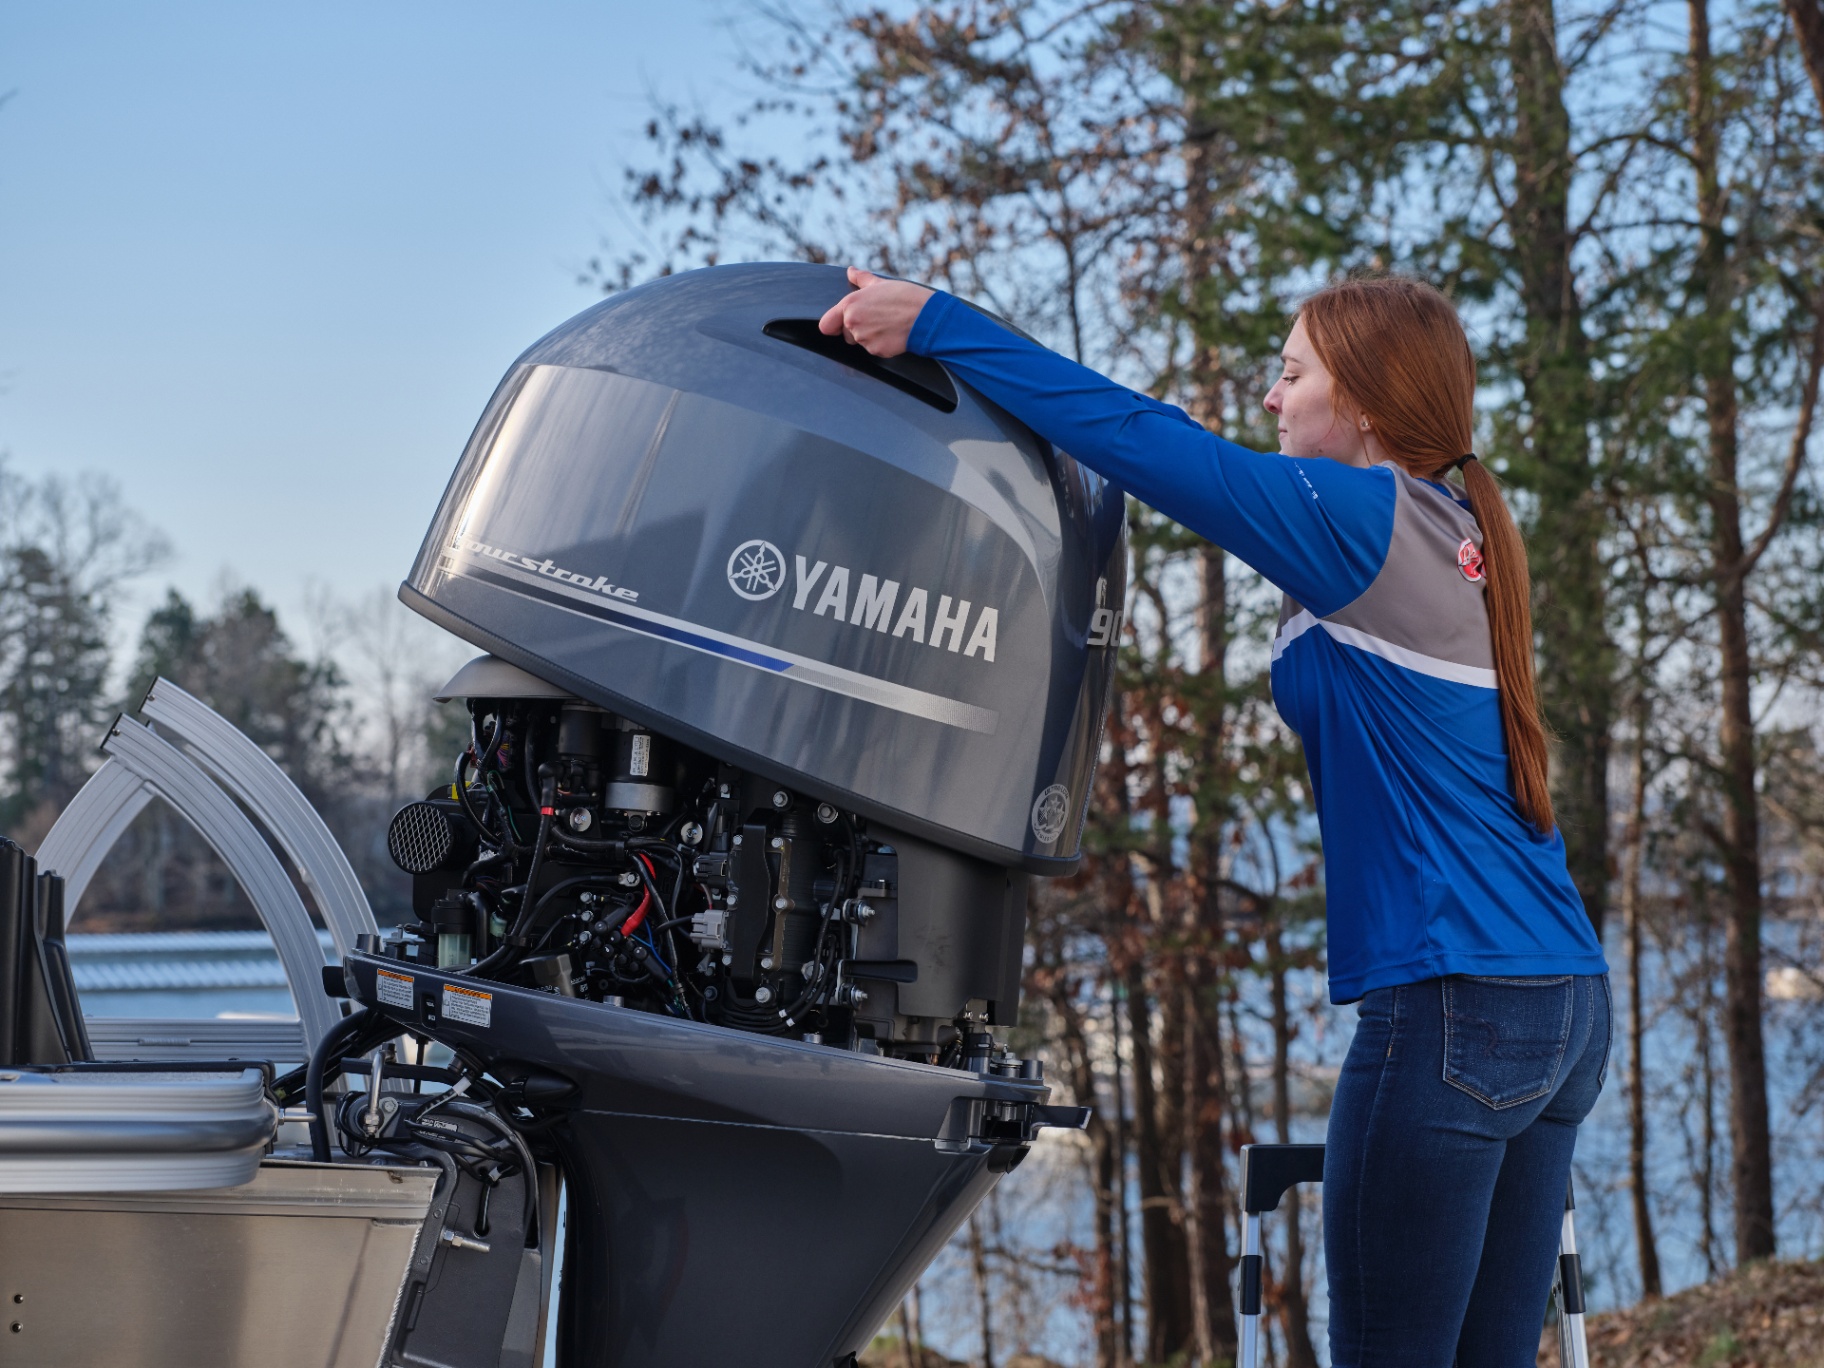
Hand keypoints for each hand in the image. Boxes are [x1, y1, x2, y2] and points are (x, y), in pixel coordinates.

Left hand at [817, 266, 932, 357]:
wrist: (925, 315)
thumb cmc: (905, 296)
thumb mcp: (880, 284)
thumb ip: (861, 279)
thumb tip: (851, 271)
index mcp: (849, 305)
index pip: (826, 325)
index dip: (833, 325)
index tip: (839, 325)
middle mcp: (853, 324)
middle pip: (846, 334)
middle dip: (858, 329)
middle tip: (878, 317)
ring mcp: (864, 339)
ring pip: (861, 342)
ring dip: (871, 336)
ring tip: (889, 323)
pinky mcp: (876, 351)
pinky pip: (874, 350)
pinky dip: (882, 344)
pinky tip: (894, 333)